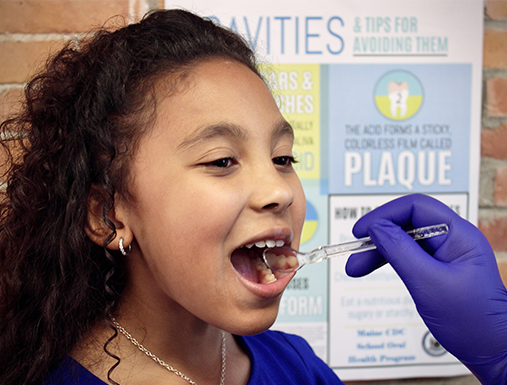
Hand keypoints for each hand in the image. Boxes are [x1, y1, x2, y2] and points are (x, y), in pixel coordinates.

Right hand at [346, 194, 506, 383]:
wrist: (492, 350)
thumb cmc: (472, 322)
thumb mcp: (428, 283)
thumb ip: (400, 251)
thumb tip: (376, 228)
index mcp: (459, 235)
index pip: (415, 207)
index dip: (384, 215)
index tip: (362, 230)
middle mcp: (453, 239)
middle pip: (406, 222)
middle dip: (377, 235)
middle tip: (355, 252)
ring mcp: (446, 253)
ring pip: (404, 239)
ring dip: (379, 250)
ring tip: (356, 268)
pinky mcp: (438, 268)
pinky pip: (408, 255)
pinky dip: (388, 261)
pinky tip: (374, 268)